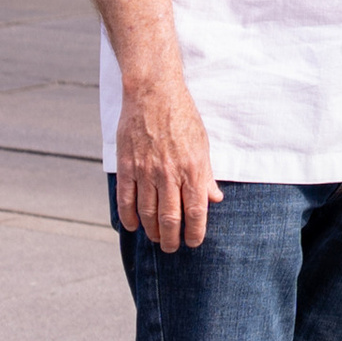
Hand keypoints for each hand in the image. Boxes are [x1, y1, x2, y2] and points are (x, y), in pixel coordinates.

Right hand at [116, 75, 220, 252]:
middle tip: (172, 247)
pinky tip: (133, 226)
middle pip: (170, 218)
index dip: (195, 232)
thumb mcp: (203, 144)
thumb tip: (215, 199)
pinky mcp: (127, 166)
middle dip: (171, 239)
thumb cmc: (182, 117)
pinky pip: (126, 199)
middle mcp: (169, 173)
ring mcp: (145, 171)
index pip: (195, 211)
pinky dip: (128, 217)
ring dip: (151, 231)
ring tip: (155, 238)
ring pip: (147, 213)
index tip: (193, 243)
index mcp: (192, 168)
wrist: (154, 93)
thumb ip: (206, 175)